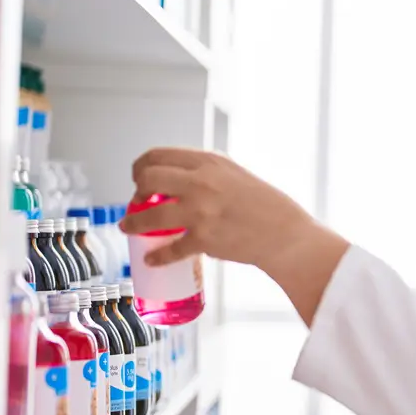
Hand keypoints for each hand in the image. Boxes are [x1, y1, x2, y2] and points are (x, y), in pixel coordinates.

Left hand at [121, 147, 305, 267]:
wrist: (286, 235)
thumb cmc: (266, 206)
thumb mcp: (235, 174)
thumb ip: (207, 173)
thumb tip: (179, 180)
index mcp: (209, 162)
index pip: (158, 155)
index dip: (141, 167)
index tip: (140, 179)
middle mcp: (201, 182)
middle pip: (147, 179)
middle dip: (136, 192)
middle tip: (137, 203)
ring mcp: (201, 211)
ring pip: (149, 215)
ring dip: (133, 223)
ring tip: (129, 228)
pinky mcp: (204, 239)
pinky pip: (170, 249)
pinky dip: (157, 256)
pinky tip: (152, 259)